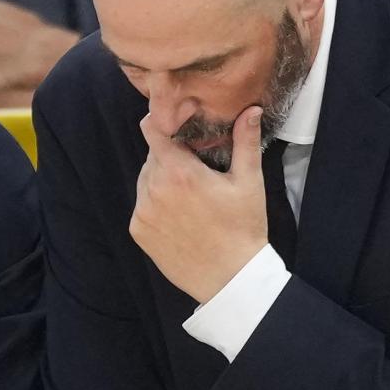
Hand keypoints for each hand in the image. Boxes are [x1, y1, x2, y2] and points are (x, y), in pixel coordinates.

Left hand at [131, 107, 269, 303]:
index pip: (152, 129)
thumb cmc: (243, 229)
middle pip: (153, 155)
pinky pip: (143, 205)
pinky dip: (156, 204)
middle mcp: (153, 189)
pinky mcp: (138, 231)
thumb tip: (250, 110)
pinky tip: (180, 216)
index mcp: (179, 172)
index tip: (179, 127)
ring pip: (146, 180)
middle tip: (196, 169)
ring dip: (162, 179)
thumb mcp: (249, 183)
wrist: (230, 279)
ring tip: (190, 196)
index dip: (163, 123)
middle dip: (171, 156)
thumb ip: (245, 142)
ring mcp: (143, 212)